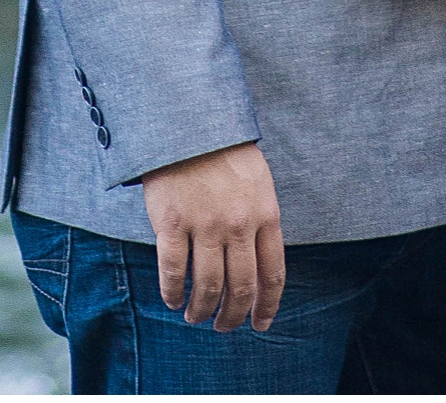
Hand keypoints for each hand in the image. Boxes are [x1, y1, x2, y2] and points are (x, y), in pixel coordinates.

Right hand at [140, 140, 285, 331]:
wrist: (188, 118)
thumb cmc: (223, 150)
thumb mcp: (257, 181)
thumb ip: (260, 220)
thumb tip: (259, 266)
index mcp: (265, 214)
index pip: (272, 274)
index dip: (267, 307)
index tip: (261, 324)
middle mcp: (239, 224)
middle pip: (240, 289)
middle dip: (232, 316)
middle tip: (223, 326)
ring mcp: (206, 224)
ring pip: (208, 287)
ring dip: (202, 310)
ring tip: (195, 315)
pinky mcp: (173, 223)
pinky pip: (174, 272)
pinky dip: (173, 292)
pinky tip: (173, 299)